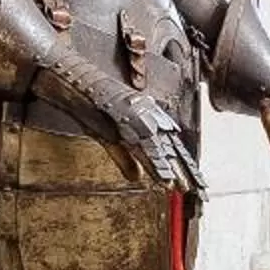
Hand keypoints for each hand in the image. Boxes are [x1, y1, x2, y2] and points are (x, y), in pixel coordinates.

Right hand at [40, 56, 201, 194]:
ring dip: (173, 169)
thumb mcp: (107, 137)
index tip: (194, 183)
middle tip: (198, 189)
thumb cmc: (89, 106)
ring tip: (184, 187)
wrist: (71, 80)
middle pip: (169, 148)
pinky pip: (143, 145)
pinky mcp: (124, 120)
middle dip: (184, 170)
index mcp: (144, 119)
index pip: (167, 146)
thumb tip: (137, 177)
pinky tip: (162, 177)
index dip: (181, 164)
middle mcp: (144, 117)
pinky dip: (153, 163)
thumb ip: (123, 158)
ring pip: (160, 148)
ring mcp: (135, 118)